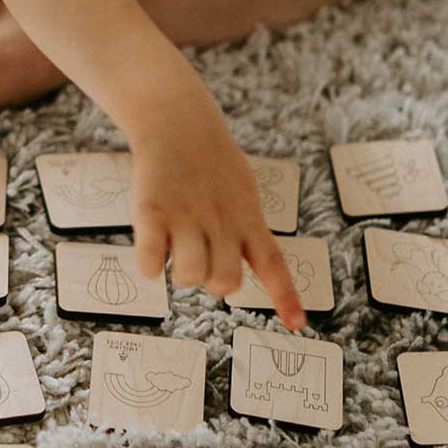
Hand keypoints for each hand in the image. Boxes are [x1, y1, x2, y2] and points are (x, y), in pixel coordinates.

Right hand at [128, 103, 306, 330]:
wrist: (177, 121)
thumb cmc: (210, 163)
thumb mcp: (241, 193)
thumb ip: (242, 231)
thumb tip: (229, 278)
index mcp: (248, 218)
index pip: (273, 264)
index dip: (285, 297)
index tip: (297, 326)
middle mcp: (221, 222)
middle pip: (226, 281)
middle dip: (214, 283)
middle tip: (201, 260)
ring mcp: (186, 217)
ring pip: (192, 276)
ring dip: (182, 275)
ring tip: (175, 252)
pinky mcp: (152, 211)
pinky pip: (152, 261)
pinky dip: (151, 266)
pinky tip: (150, 254)